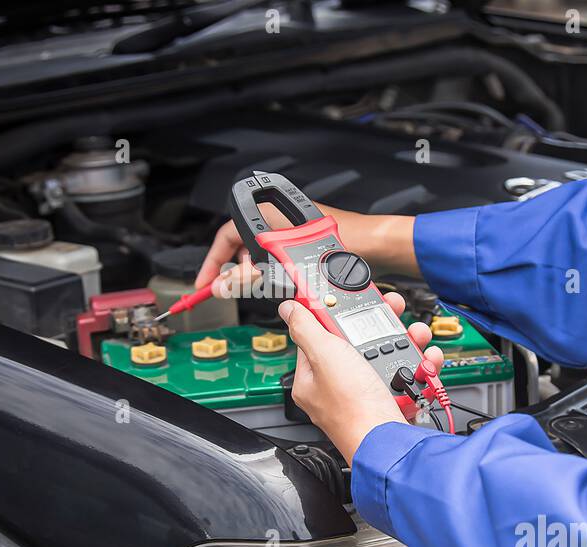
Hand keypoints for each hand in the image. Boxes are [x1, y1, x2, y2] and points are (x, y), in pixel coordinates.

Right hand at [195, 202, 419, 288]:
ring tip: (265, 291)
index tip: (205, 283)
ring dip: (261, 277)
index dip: (213, 261)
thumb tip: (224, 285)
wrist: (381, 247)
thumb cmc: (349, 241)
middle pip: (244, 249)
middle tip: (236, 290)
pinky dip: (280, 277)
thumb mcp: (289, 263)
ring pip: (264, 259)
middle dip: (238, 271)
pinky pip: (283, 263)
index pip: (227, 237)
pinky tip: (288, 289)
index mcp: (271, 215)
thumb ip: (253, 275)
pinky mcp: (309, 247)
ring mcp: (295, 235)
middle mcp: (281, 222)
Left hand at [279, 292, 443, 465]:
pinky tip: (424, 360)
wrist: (389, 442)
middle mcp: (337, 387)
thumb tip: (289, 308)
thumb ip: (306, 327)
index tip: (348, 295)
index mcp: (312, 378)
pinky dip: (418, 364)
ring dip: (404, 341)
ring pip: (385, 355)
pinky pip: (406, 374)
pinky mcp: (391, 400)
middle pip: (355, 342)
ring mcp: (366, 394)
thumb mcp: (324, 355)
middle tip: (392, 309)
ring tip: (413, 336)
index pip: (317, 335)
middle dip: (378, 324)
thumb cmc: (353, 407)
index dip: (334, 313)